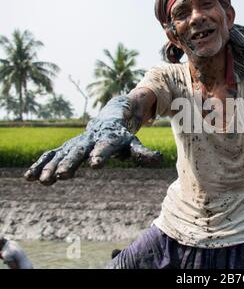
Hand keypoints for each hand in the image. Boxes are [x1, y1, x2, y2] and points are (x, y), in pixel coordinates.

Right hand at [24, 96, 162, 184]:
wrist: (110, 116)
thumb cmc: (124, 136)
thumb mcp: (133, 144)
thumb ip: (143, 152)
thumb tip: (159, 159)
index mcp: (109, 138)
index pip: (105, 147)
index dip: (101, 155)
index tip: (95, 164)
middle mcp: (90, 139)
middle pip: (80, 150)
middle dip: (71, 162)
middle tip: (64, 176)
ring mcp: (76, 142)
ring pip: (63, 153)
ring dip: (53, 166)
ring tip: (44, 181)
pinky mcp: (66, 146)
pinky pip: (52, 155)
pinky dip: (41, 164)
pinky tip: (29, 177)